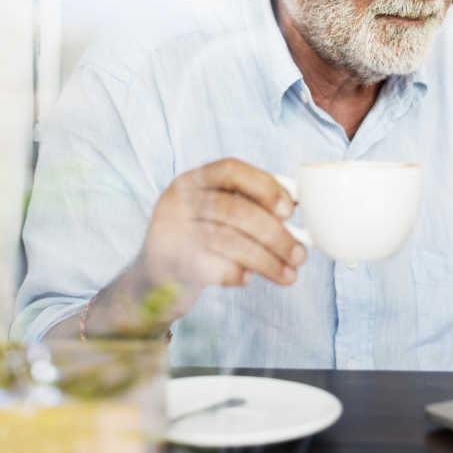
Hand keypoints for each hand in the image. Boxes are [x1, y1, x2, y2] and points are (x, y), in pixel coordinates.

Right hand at [134, 157, 304, 319]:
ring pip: (229, 241)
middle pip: (235, 210)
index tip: (290, 209)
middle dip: (275, 235)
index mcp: (193, 180)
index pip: (231, 169)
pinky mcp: (170, 263)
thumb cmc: (198, 242)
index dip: (264, 185)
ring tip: (289, 275)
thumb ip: (249, 205)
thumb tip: (297, 206)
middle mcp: (178, 199)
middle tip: (300, 255)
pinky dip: (240, 275)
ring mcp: (170, 230)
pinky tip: (247, 278)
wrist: (152, 282)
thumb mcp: (216, 215)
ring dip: (267, 261)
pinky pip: (215, 267)